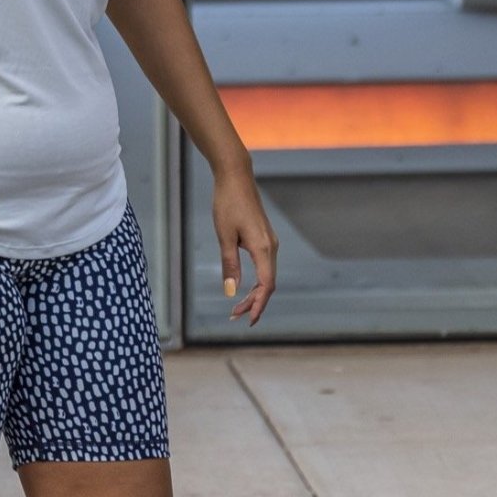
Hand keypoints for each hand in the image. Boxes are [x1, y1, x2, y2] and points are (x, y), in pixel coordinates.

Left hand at [211, 166, 277, 326]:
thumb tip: (230, 291)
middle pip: (268, 284)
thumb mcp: (224, 235)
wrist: (236, 177)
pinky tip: (246, 286)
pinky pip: (265, 265)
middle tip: (234, 316)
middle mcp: (272, 247)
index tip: (246, 319)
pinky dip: (257, 279)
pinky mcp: (265, 237)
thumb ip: (229, 264)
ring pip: (267, 275)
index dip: (257, 305)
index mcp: (264, 248)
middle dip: (253, 302)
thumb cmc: (227, 203)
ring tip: (237, 306)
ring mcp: (270, 242)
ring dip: (255, 292)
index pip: (266, 286)